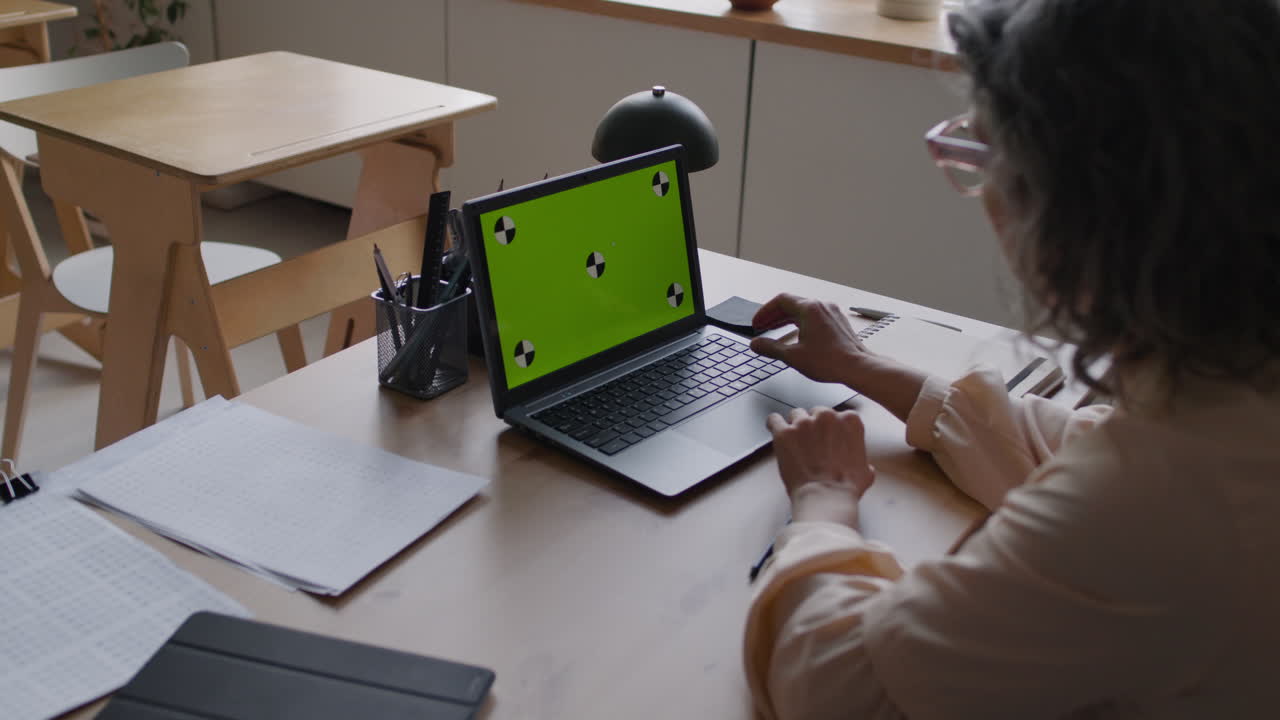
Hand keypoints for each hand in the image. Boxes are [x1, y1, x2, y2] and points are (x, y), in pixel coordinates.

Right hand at [750, 293, 870, 385]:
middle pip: (792, 304)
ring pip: (803, 311)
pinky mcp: (838, 323)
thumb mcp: (793, 356)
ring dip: (787, 320)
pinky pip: (814, 317)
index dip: (765, 311)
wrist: (857, 367)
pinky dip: (801, 323)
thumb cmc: (831, 361)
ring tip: (775, 331)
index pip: (780, 301)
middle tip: (762, 327)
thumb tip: (756, 344)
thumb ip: (770, 348)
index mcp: (809, 309)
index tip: (757, 323)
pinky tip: (796, 336)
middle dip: (774, 316)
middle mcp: (822, 306)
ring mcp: (831, 313)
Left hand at [767, 407, 874, 528]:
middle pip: (816, 412)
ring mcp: (804, 423)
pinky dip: (774, 425)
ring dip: (795, 427)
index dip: (831, 428)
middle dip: (813, 427)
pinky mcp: (784, 432)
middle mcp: (827, 416)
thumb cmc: (845, 487)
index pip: (837, 415)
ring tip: (794, 444)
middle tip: (811, 444)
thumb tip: (864, 467)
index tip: (828, 439)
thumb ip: (862, 460)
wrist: (825, 497)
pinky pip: (774, 419)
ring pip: (796, 415)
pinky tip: (775, 431)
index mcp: (850, 421)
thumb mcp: (865, 471)